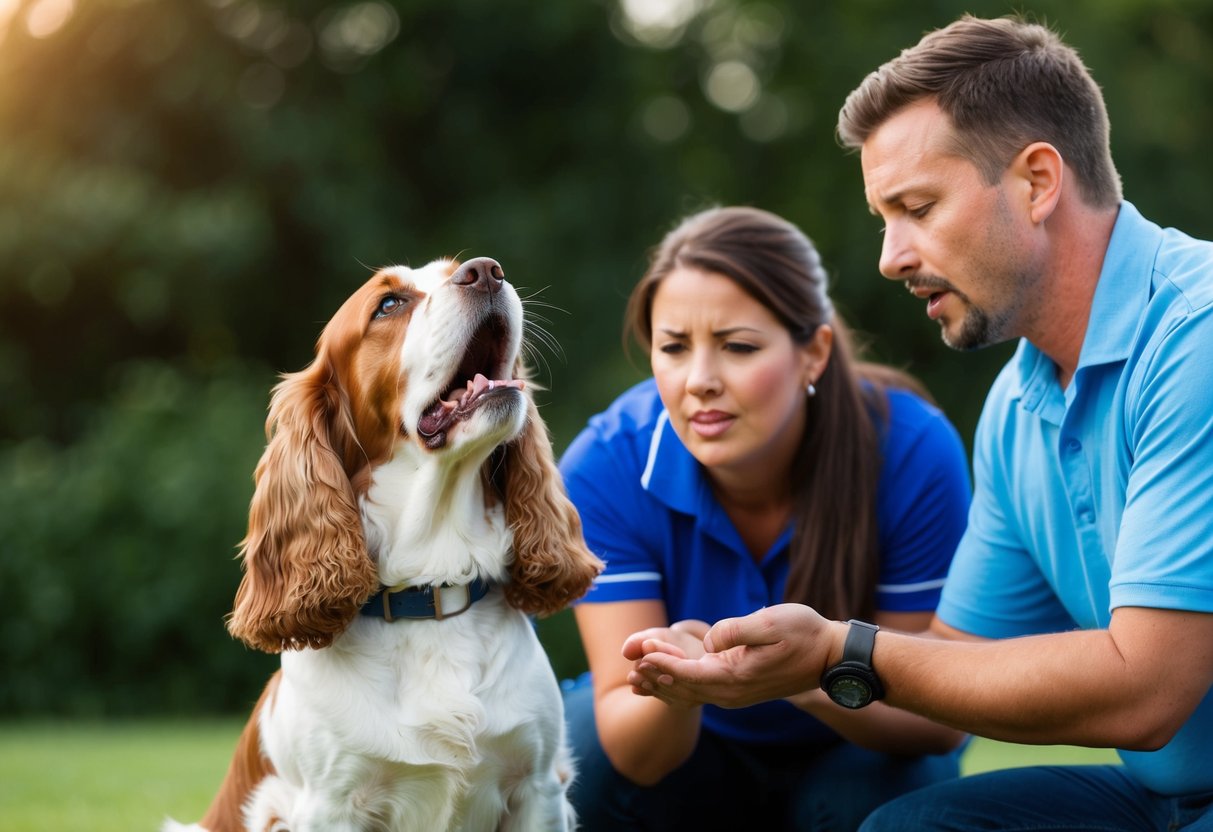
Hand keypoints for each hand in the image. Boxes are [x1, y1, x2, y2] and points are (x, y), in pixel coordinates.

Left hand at [625, 604, 842, 708]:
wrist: (831, 657)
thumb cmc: (804, 633)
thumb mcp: (772, 622)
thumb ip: (737, 630)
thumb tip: (710, 641)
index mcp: (736, 678)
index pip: (689, 674)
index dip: (663, 663)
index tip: (640, 653)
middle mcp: (732, 693)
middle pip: (684, 688)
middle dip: (655, 675)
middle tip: (630, 662)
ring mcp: (735, 695)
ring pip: (690, 693)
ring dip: (663, 683)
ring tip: (637, 674)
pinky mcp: (739, 689)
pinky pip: (701, 692)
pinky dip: (679, 685)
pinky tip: (665, 678)